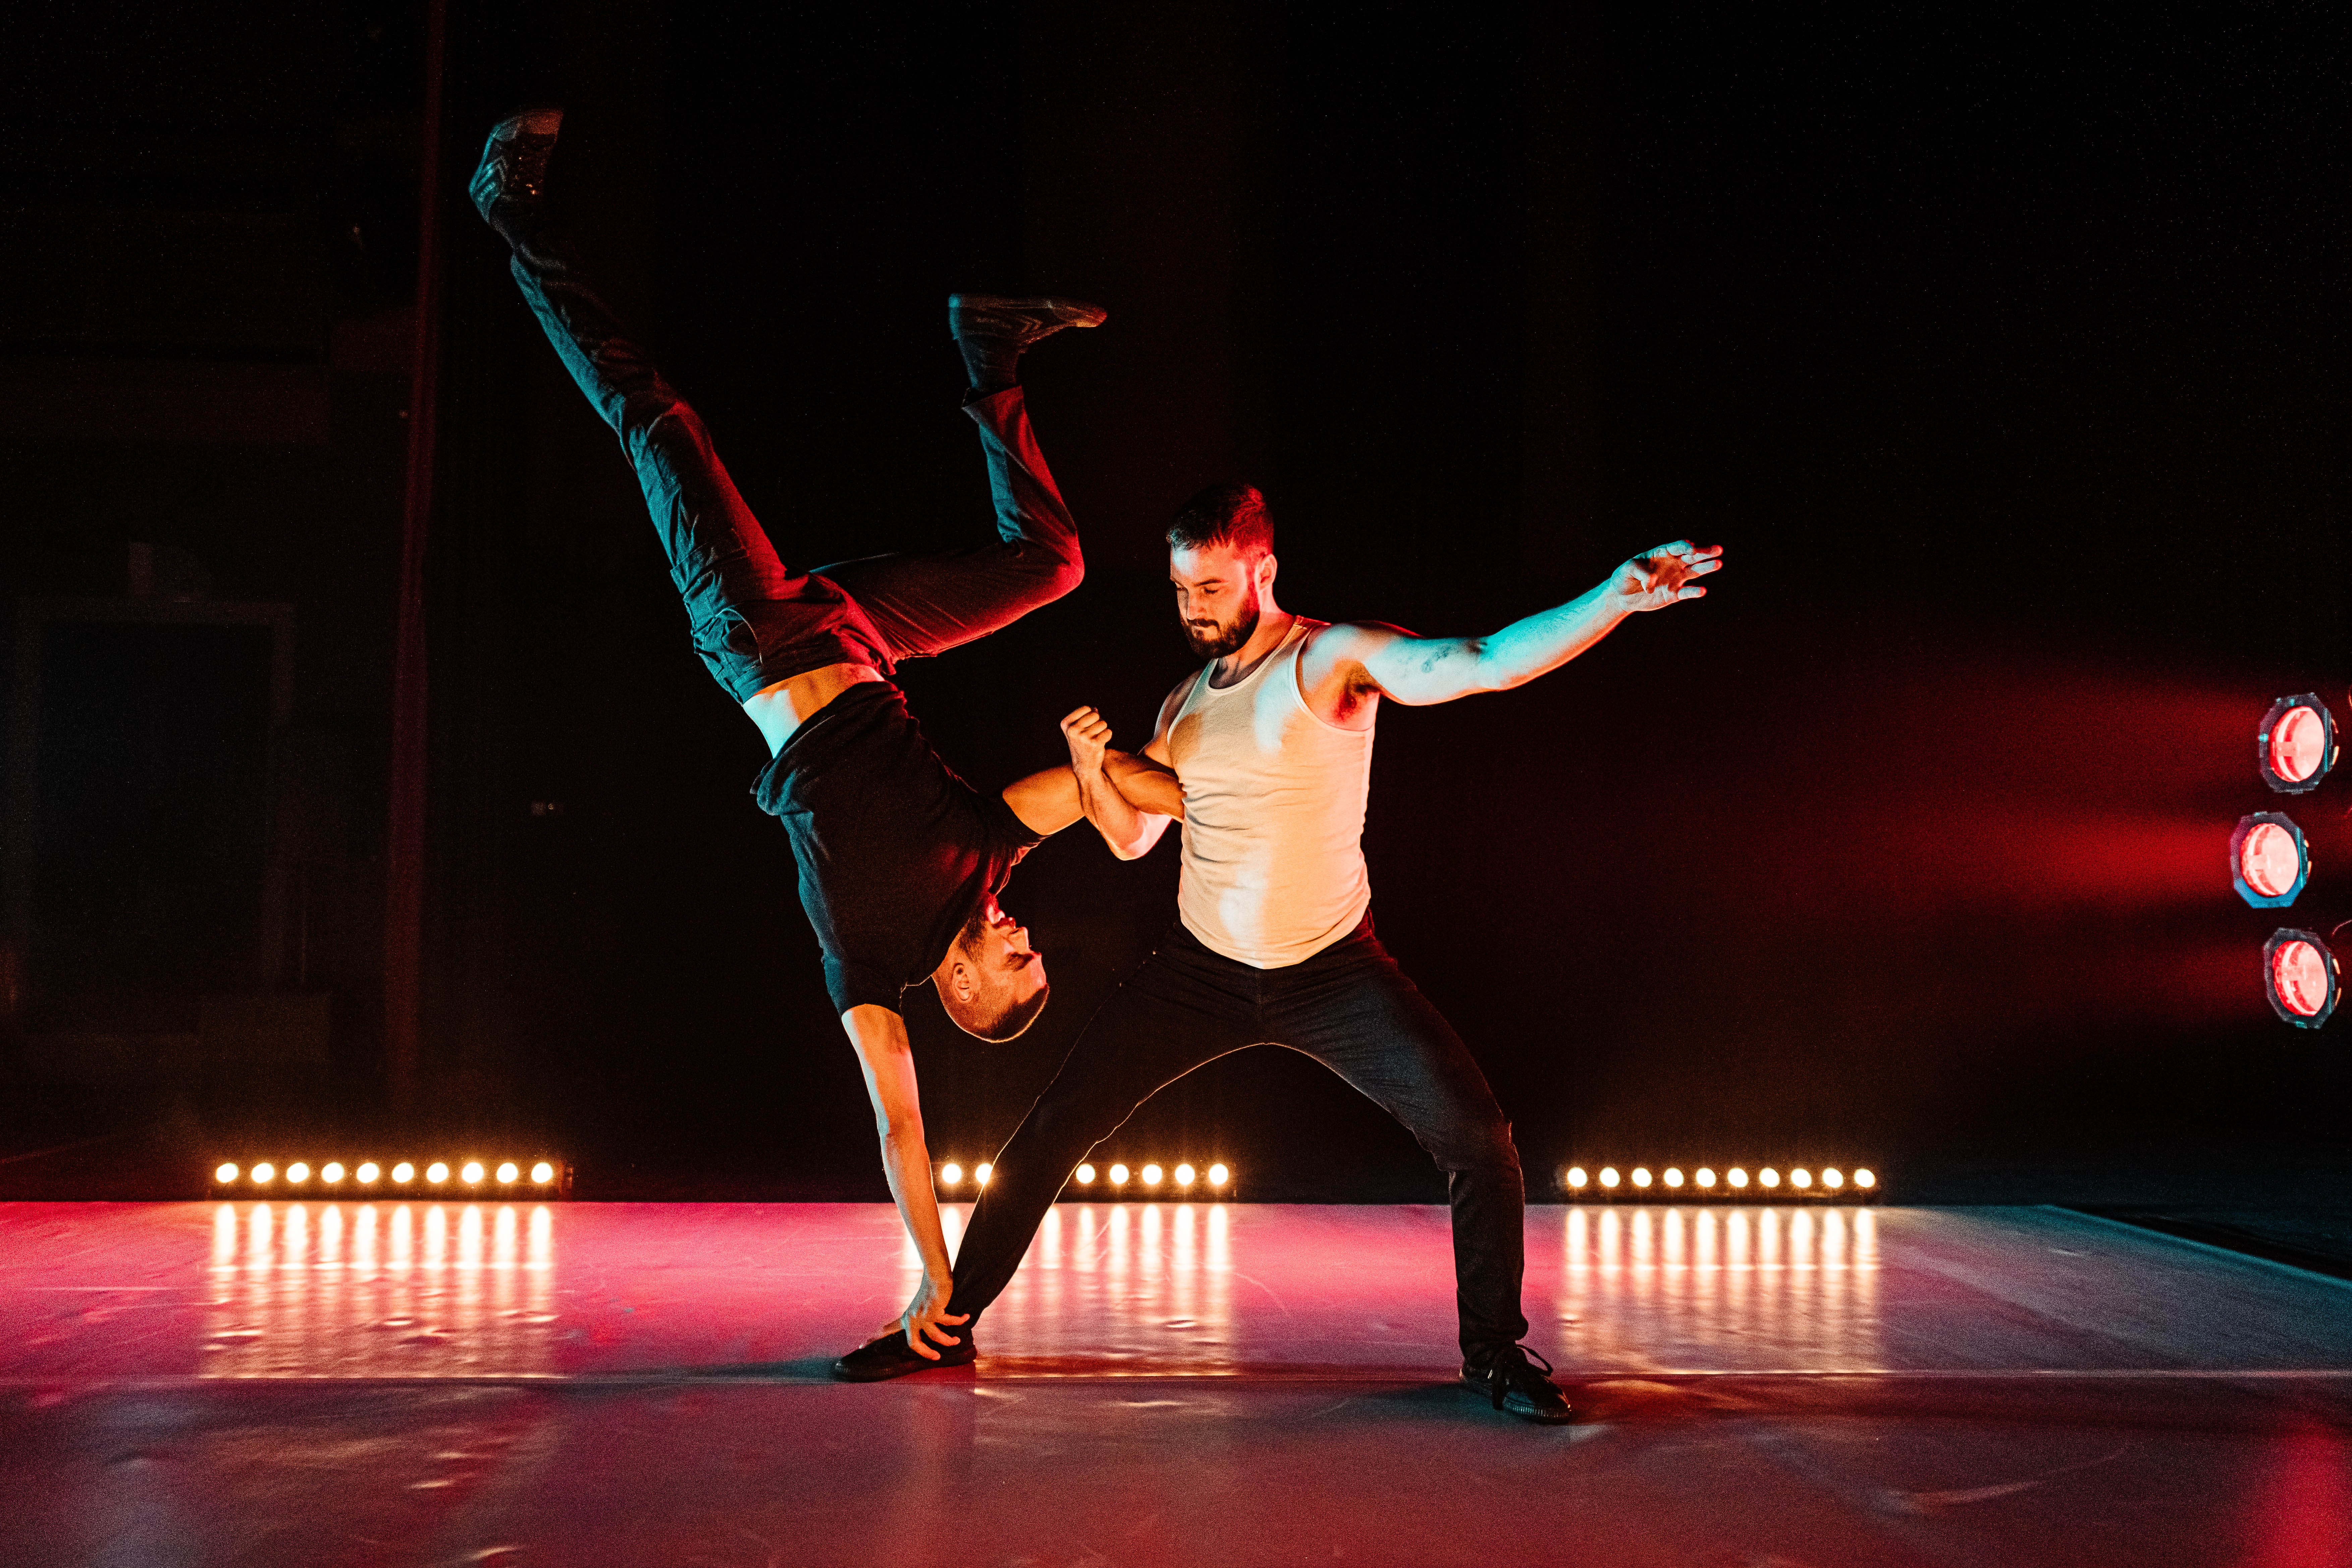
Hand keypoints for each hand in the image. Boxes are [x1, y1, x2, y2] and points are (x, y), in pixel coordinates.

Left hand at [881, 1271, 969, 1359]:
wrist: (936, 1274)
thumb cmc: (930, 1290)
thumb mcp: (919, 1306)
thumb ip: (917, 1317)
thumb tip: (915, 1326)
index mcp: (907, 1318)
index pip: (887, 1330)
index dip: (874, 1339)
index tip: (860, 1347)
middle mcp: (912, 1318)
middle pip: (915, 1344)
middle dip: (927, 1353)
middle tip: (937, 1357)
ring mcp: (922, 1315)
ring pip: (937, 1336)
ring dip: (949, 1340)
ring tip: (956, 1340)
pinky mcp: (934, 1311)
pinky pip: (949, 1322)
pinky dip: (959, 1320)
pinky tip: (965, 1317)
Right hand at [1060, 705, 1112, 775]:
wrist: (1084, 765)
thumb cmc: (1082, 744)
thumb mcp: (1078, 730)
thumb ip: (1086, 717)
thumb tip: (1095, 708)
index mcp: (1066, 724)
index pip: (1086, 708)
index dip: (1090, 715)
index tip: (1085, 726)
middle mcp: (1073, 730)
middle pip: (1095, 714)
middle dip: (1097, 722)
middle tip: (1092, 733)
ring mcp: (1083, 737)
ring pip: (1103, 723)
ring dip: (1102, 730)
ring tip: (1095, 739)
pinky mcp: (1094, 743)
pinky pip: (1108, 732)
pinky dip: (1107, 736)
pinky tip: (1100, 743)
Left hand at [1606, 541, 1722, 612]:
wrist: (1622, 596)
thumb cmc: (1624, 577)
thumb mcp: (1627, 569)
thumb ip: (1640, 571)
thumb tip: (1653, 581)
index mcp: (1662, 553)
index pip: (1677, 547)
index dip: (1685, 546)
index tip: (1691, 549)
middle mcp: (1672, 564)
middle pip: (1691, 556)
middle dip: (1704, 552)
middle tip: (1718, 549)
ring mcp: (1675, 579)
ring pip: (1694, 571)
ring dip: (1706, 567)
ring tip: (1718, 563)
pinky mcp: (1674, 594)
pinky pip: (1686, 592)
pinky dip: (1694, 592)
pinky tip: (1701, 590)